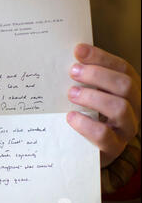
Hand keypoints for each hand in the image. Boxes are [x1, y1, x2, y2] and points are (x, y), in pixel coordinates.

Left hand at [67, 43, 140, 166]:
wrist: (87, 151)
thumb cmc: (87, 115)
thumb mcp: (87, 94)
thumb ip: (83, 79)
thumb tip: (69, 57)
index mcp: (128, 90)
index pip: (122, 68)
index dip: (101, 57)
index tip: (78, 50)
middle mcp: (133, 107)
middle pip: (125, 85)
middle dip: (97, 75)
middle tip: (72, 72)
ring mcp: (125, 128)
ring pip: (120, 107)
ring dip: (93, 97)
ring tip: (71, 94)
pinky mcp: (114, 148)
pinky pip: (105, 135)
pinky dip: (86, 124)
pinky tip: (70, 117)